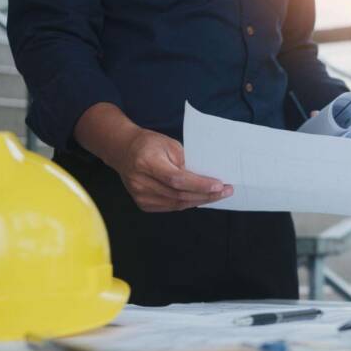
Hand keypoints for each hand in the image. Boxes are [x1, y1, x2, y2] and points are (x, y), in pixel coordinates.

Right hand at [113, 128, 232, 211]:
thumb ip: (186, 161)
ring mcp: (140, 195)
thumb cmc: (150, 144)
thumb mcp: (169, 144)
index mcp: (147, 162)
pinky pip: (171, 206)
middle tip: (226, 191)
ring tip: (218, 195)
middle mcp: (141, 181)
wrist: (123, 151)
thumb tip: (209, 175)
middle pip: (179, 194)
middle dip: (206, 194)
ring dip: (200, 200)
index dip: (200, 184)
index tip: (220, 185)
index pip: (177, 179)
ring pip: (177, 204)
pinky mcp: (142, 203)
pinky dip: (188, 203)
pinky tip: (201, 198)